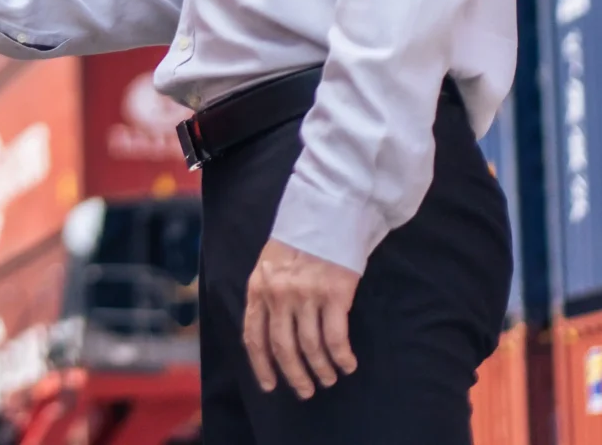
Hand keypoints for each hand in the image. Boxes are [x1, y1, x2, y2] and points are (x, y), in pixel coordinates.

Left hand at [242, 238, 360, 397]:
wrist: (327, 210)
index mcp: (258, 287)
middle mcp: (278, 295)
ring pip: (310, 347)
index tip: (270, 385)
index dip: (261, 365)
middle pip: (282, 347)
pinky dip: (341, 357)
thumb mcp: (269, 263)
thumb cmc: (299, 238)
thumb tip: (270, 332)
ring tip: (329, 378)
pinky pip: (336, 337)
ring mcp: (306, 295)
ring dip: (321, 369)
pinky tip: (347, 364)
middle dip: (294, 374)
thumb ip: (267, 293)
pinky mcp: (334, 294)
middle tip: (306, 391)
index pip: (253, 336)